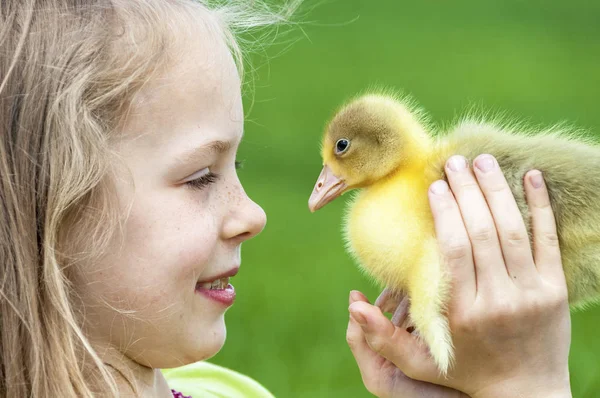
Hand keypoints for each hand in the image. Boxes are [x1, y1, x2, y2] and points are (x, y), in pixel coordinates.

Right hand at [347, 154, 571, 397]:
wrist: (527, 394)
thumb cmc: (467, 373)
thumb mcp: (420, 363)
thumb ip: (382, 338)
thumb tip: (352, 306)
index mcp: (463, 313)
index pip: (454, 250)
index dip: (444, 213)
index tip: (434, 186)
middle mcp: (499, 299)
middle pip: (481, 232)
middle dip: (466, 191)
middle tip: (453, 161)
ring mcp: (532, 293)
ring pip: (512, 230)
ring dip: (496, 190)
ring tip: (480, 160)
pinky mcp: (556, 290)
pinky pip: (548, 240)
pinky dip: (540, 205)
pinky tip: (530, 176)